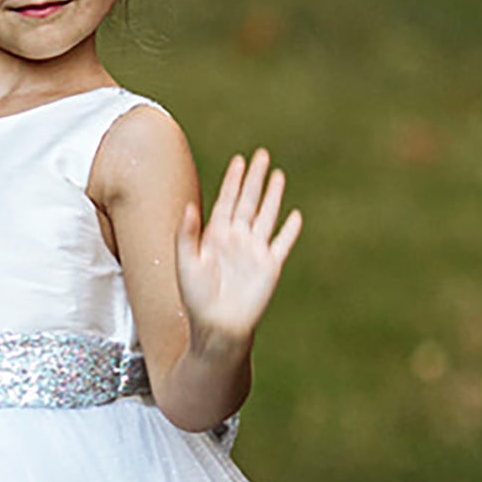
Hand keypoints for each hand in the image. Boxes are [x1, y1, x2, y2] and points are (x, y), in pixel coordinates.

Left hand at [175, 148, 302, 349]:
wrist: (217, 326)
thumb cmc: (196, 298)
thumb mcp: (185, 263)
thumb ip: (187, 235)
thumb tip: (190, 207)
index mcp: (215, 236)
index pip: (226, 201)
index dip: (233, 181)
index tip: (239, 161)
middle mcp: (237, 240)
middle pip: (248, 202)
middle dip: (255, 179)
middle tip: (262, 155)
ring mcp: (254, 251)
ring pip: (266, 216)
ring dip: (273, 196)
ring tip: (278, 175)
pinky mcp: (270, 266)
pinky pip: (282, 244)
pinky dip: (289, 230)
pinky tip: (295, 215)